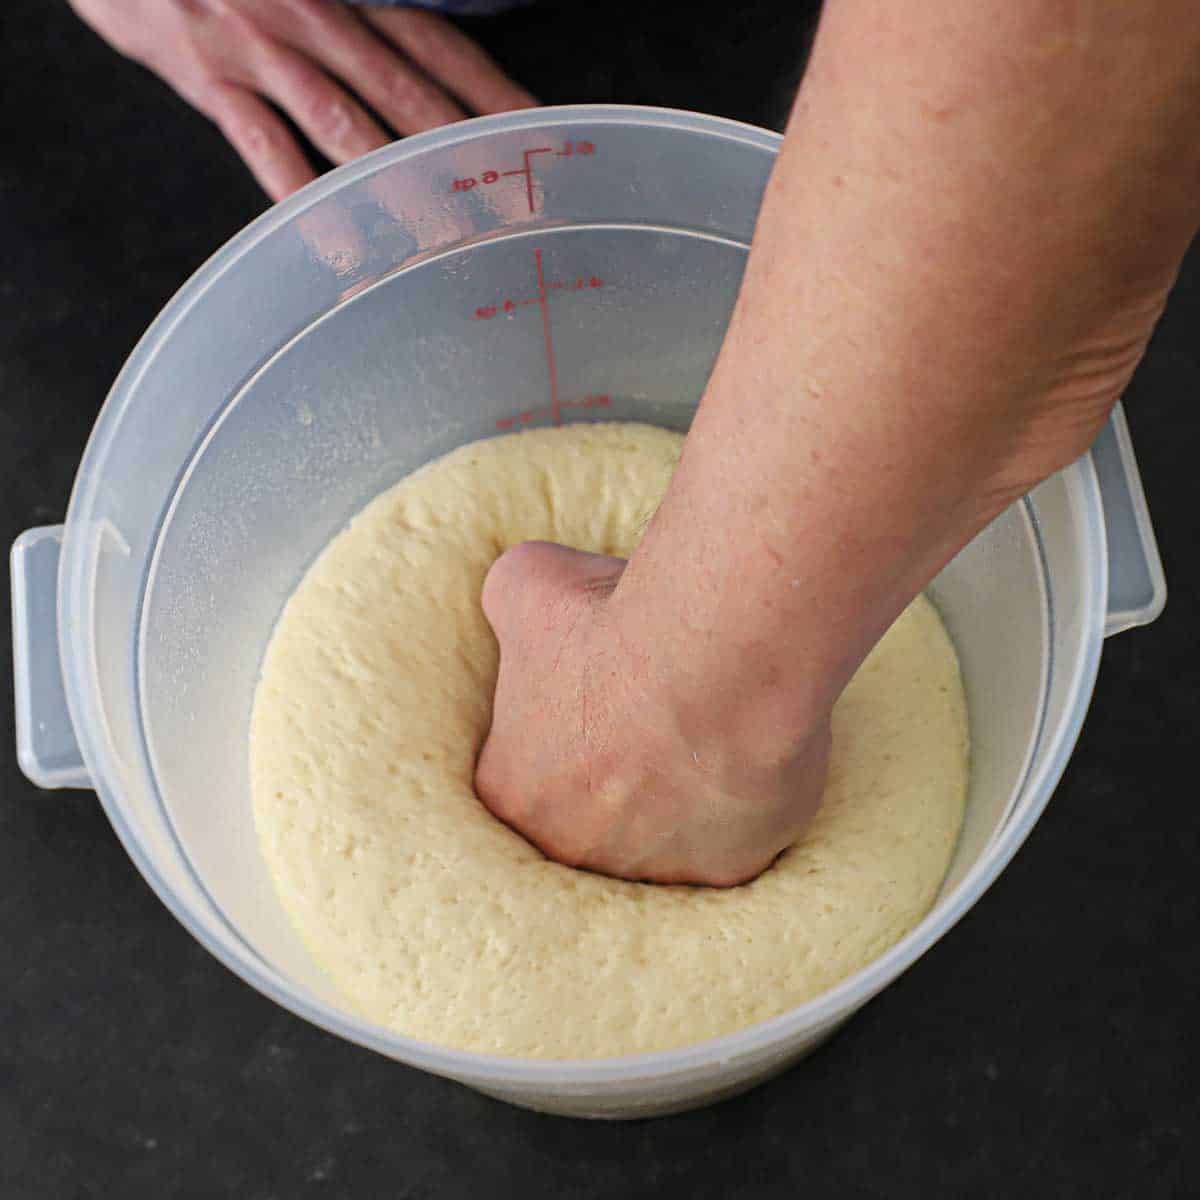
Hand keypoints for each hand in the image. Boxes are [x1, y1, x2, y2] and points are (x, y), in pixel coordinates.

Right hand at [69, 0, 536, 200]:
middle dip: (465, 155)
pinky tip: (338, 245)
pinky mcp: (210, 76)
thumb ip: (369, 40)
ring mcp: (263, 47)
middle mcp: (318, 18)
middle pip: (409, 95)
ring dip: (398, 185)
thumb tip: (432, 103)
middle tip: (513, 209)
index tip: (542, 141)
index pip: (442, 52)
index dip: (496, 97)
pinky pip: (264, 144)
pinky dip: (302, 197)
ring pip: (346, 124)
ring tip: (444, 239)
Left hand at [474, 542, 831, 886]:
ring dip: (677, 794)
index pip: (523, 774)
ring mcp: (653, 869)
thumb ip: (507, 602)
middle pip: (589, 817)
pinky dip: (740, 800)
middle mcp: (573, 849)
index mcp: (514, 792)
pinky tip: (748, 750)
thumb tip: (516, 598)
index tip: (598, 697)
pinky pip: (731, 838)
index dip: (563, 729)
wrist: (711, 658)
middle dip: (616, 774)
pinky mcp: (728, 869)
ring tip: (706, 728)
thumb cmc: (610, 625)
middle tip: (652, 715)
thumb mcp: (523, 586)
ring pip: (662, 836)